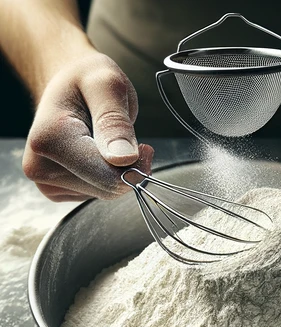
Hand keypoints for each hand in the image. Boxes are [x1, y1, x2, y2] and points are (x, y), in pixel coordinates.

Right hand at [24, 51, 153, 201]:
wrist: (66, 83)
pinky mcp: (55, 190)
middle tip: (126, 139)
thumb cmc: (86, 79)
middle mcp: (39, 166)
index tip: (143, 146)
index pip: (109, 178)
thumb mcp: (108, 84)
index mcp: (48, 140)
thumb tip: (123, 159)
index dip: (137, 167)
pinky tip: (96, 153)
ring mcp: (45, 182)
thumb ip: (115, 121)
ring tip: (105, 140)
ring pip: (105, 194)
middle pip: (109, 189)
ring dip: (117, 172)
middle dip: (128, 169)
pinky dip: (107, 177)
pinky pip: (97, 195)